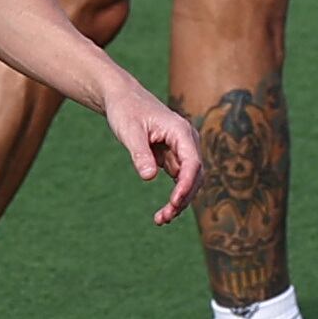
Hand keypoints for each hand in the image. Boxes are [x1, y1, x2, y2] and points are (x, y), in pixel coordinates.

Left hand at [103, 74, 203, 225]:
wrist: (123, 99)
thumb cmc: (126, 110)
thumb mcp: (129, 131)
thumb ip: (139, 153)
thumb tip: (149, 178)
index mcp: (181, 131)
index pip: (192, 162)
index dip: (186, 185)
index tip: (174, 202)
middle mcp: (187, 140)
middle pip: (195, 175)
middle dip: (183, 199)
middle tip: (163, 218)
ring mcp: (183, 149)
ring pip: (189, 181)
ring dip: (179, 201)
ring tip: (160, 219)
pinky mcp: (175, 157)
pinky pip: (180, 180)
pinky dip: (174, 196)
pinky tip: (163, 213)